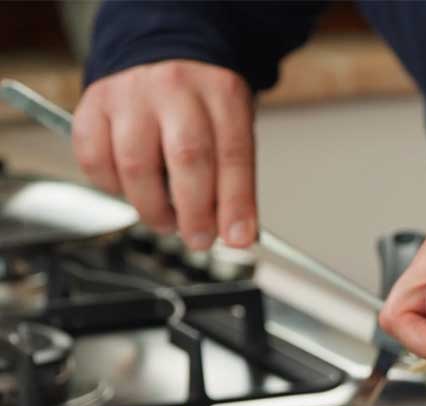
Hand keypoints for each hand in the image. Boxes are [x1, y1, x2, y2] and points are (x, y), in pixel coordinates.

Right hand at [73, 60, 256, 250]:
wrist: (161, 52)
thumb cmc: (201, 103)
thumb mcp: (233, 127)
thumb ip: (234, 178)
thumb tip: (235, 234)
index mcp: (221, 93)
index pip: (233, 154)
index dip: (236, 203)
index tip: (238, 239)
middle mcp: (175, 88)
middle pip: (186, 157)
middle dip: (195, 212)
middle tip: (199, 239)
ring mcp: (131, 94)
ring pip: (136, 164)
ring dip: (152, 208)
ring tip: (166, 221)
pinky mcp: (94, 103)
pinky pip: (94, 158)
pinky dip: (112, 187)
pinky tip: (130, 190)